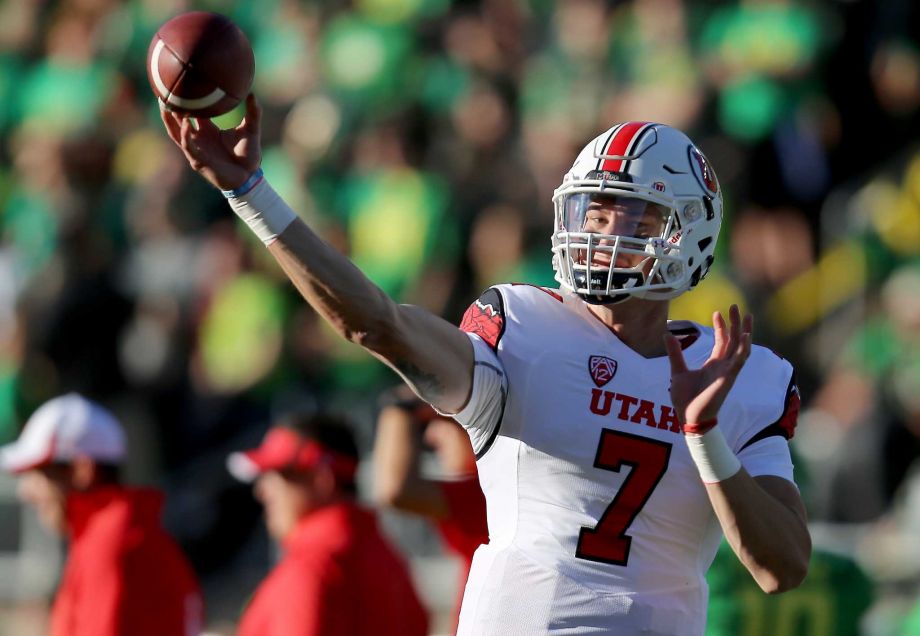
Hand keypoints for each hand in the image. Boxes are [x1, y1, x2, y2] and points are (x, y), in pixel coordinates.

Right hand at [160, 94, 261, 190]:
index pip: (192, 112)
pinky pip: (189, 146)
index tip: (181, 82)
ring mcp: (197, 150)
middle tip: (163, 89)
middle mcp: (199, 138)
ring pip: (176, 133)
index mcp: (208, 130)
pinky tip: (186, 123)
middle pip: (177, 120)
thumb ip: (252, 113)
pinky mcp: (198, 160)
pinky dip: (186, 135)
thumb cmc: (248, 155)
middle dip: (169, 107)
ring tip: (165, 104)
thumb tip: (252, 93)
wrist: (249, 177)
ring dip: (169, 120)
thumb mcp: (251, 130)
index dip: (185, 99)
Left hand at [665, 305, 751, 427]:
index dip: (721, 326)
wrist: (688, 418)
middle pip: (734, 340)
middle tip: (736, 306)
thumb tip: (666, 335)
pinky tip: (745, 336)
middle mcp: (723, 366)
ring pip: (740, 348)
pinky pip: (738, 362)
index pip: (722, 341)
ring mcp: (727, 372)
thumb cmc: (686, 399)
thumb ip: (675, 353)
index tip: (717, 312)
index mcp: (713, 364)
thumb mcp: (677, 370)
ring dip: (744, 332)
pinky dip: (743, 349)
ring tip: (746, 315)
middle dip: (736, 323)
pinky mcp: (727, 378)